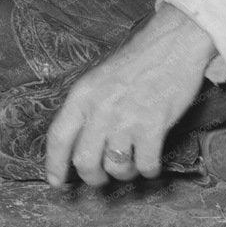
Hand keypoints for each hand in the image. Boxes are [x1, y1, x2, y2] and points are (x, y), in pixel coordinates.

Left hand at [44, 5, 215, 186]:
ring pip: (115, 167)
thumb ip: (87, 108)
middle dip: (92, 177)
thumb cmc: (135, 61)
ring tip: (130, 165)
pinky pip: (146, 164)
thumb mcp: (98, 79)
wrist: (171, 44)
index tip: (56, 182)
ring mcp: (126, 119)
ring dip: (123, 174)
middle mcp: (100, 109)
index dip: (54, 164)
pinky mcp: (153, 126)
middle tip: (101, 176)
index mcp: (82, 95)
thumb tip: (81, 142)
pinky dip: (149, 170)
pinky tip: (151, 161)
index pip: (59, 137)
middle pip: (84, 161)